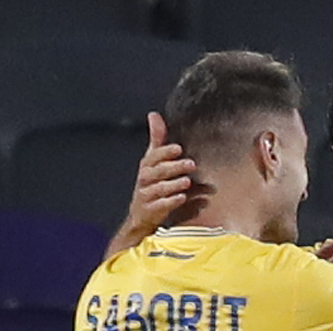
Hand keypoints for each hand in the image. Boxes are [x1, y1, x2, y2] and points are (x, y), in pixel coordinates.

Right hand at [109, 112, 192, 255]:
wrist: (141, 215)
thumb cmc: (152, 183)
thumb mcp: (153, 161)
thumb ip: (157, 139)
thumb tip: (153, 114)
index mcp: (147, 165)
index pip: (154, 156)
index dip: (165, 152)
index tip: (179, 149)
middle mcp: (144, 179)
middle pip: (158, 172)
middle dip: (174, 167)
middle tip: (191, 164)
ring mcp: (146, 196)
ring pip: (159, 188)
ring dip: (174, 184)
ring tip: (187, 182)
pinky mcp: (150, 211)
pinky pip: (160, 205)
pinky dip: (171, 201)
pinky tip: (182, 198)